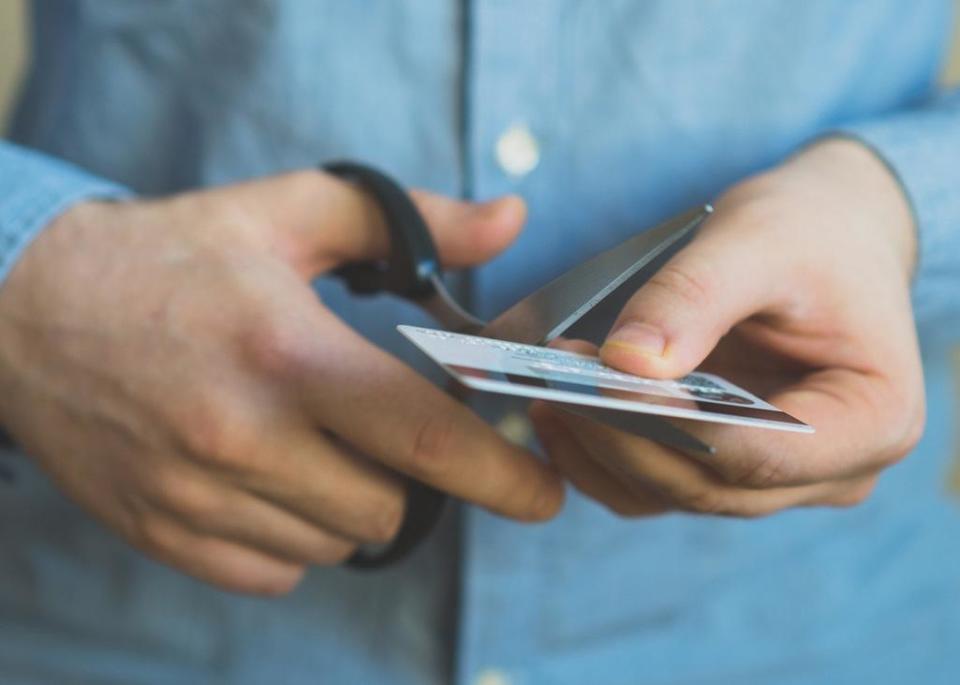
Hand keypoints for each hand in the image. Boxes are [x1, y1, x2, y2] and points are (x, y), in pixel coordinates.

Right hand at [0, 171, 563, 593]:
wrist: (26, 310)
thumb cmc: (170, 258)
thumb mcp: (285, 212)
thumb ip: (408, 221)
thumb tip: (510, 219)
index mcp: (286, 351)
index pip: (423, 436)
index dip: (500, 472)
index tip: (544, 492)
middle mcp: (242, 436)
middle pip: (388, 508)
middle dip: (410, 479)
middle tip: (385, 430)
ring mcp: (196, 496)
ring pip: (334, 545)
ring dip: (350, 504)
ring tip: (315, 442)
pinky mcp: (163, 533)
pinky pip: (274, 572)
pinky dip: (295, 535)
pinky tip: (271, 477)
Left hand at [531, 139, 923, 517]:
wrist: (822, 238)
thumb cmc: (811, 233)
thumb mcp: (760, 241)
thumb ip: (696, 299)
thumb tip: (627, 363)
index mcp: (871, 420)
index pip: (760, 453)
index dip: (673, 425)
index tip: (600, 380)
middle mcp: (828, 470)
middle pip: (707, 483)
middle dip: (621, 436)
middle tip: (553, 380)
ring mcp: (772, 477)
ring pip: (668, 493)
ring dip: (600, 449)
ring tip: (544, 389)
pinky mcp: (722, 467)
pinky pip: (649, 484)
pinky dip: (600, 454)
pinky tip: (558, 408)